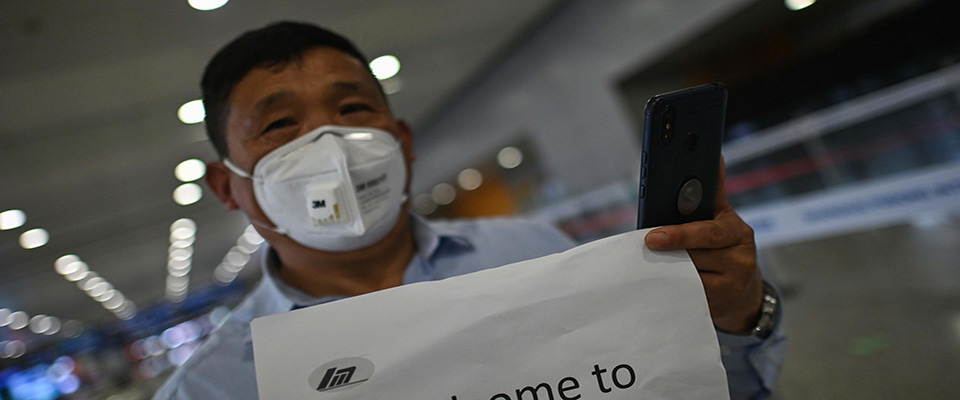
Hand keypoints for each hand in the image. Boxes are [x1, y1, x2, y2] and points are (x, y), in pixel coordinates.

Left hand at [644, 158, 762, 332]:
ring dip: (667, 270)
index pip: (707, 232)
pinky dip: (674, 289)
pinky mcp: (722, 303)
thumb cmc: (724, 247)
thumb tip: (717, 157)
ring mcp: (733, 283)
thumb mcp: (722, 219)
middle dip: (669, 251)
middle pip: (694, 256)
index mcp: (736, 231)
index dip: (679, 234)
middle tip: (645, 248)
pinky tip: (660, 284)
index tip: (653, 235)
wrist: (744, 290)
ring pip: (690, 276)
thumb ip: (713, 192)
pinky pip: (691, 295)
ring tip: (647, 264)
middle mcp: (740, 257)